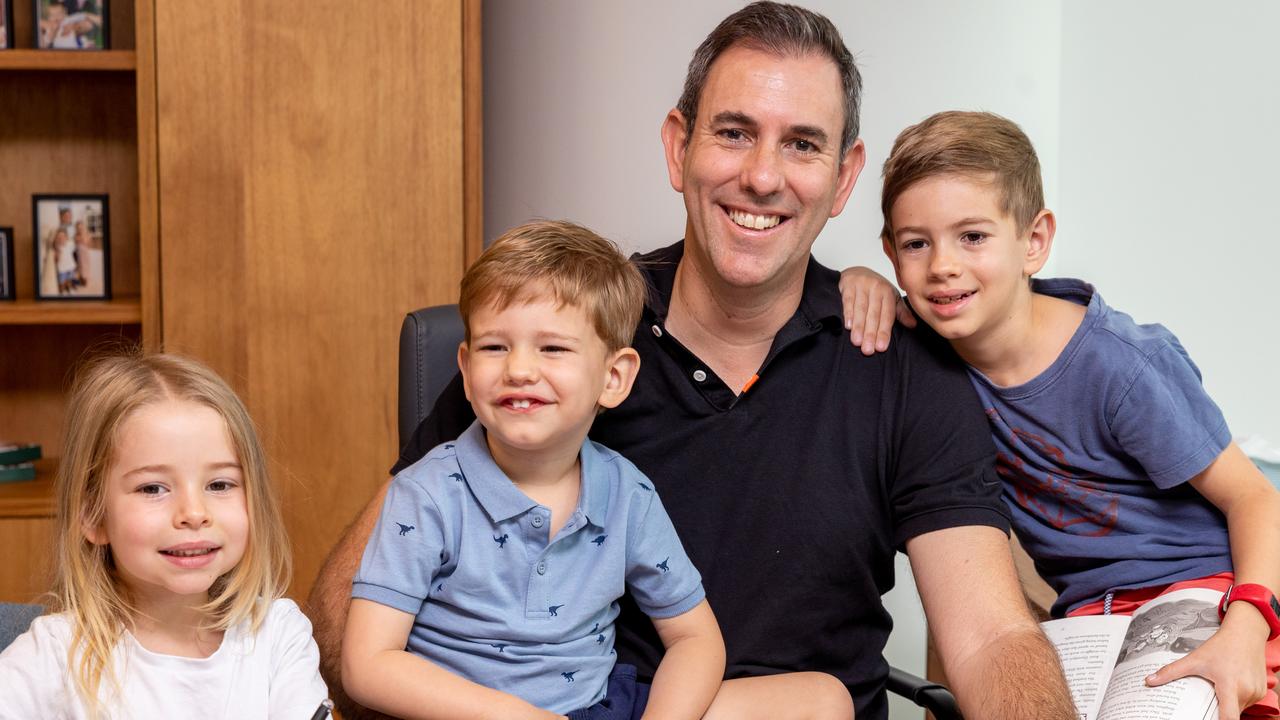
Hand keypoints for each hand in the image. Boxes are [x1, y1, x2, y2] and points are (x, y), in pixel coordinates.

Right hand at [838, 266, 913, 355]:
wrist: (857, 271)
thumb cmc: (875, 289)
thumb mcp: (891, 298)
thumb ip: (901, 312)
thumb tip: (913, 325)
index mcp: (888, 293)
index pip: (887, 315)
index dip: (884, 332)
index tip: (881, 347)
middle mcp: (876, 288)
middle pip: (874, 314)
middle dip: (871, 333)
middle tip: (868, 350)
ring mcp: (862, 285)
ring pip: (860, 309)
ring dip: (858, 326)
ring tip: (857, 342)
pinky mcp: (848, 284)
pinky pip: (848, 300)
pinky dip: (847, 313)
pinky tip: (847, 326)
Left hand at [1145, 612, 1268, 719]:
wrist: (1245, 633)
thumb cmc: (1221, 646)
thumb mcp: (1195, 659)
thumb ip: (1172, 671)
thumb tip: (1149, 680)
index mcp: (1230, 685)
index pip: (1229, 717)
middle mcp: (1246, 690)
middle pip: (1231, 713)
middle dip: (1218, 712)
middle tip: (1206, 703)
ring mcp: (1256, 692)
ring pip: (1239, 708)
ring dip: (1227, 704)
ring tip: (1217, 692)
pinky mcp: (1261, 691)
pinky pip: (1247, 702)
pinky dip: (1237, 699)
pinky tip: (1228, 687)